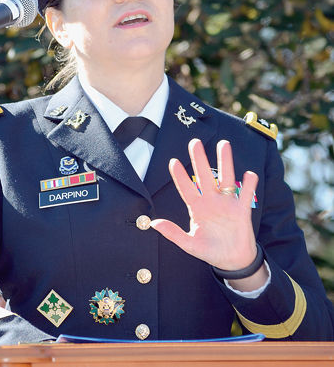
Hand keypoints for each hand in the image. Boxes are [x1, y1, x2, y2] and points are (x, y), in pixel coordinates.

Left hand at [151, 138, 258, 270]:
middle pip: (204, 176)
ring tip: (224, 144)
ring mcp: (226, 203)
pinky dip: (248, 184)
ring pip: (225, 178)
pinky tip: (249, 174)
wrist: (232, 260)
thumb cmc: (209, 250)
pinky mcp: (242, 210)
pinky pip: (246, 193)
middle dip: (199, 159)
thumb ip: (172, 233)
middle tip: (194, 142)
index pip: (186, 188)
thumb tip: (153, 223)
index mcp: (196, 208)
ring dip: (225, 161)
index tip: (173, 161)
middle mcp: (211, 201)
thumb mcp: (189, 244)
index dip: (179, 176)